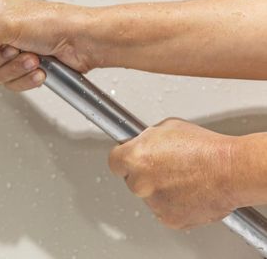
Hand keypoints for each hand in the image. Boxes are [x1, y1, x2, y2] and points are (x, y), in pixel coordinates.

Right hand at [0, 0, 99, 90]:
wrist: (83, 41)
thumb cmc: (54, 22)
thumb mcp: (7, 25)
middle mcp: (1, 30)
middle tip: (14, 48)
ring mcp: (13, 50)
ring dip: (14, 69)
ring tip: (33, 58)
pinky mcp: (24, 67)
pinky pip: (11, 82)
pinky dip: (25, 79)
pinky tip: (39, 69)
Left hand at [109, 118, 239, 228]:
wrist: (232, 170)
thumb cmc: (204, 148)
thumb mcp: (166, 128)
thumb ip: (146, 139)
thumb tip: (140, 143)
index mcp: (134, 158)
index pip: (114, 161)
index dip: (124, 159)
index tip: (129, 158)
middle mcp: (139, 183)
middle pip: (131, 179)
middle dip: (144, 173)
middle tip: (165, 167)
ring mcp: (153, 203)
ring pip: (149, 196)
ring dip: (160, 189)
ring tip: (183, 178)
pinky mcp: (169, 219)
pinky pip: (164, 210)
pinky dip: (173, 204)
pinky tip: (188, 191)